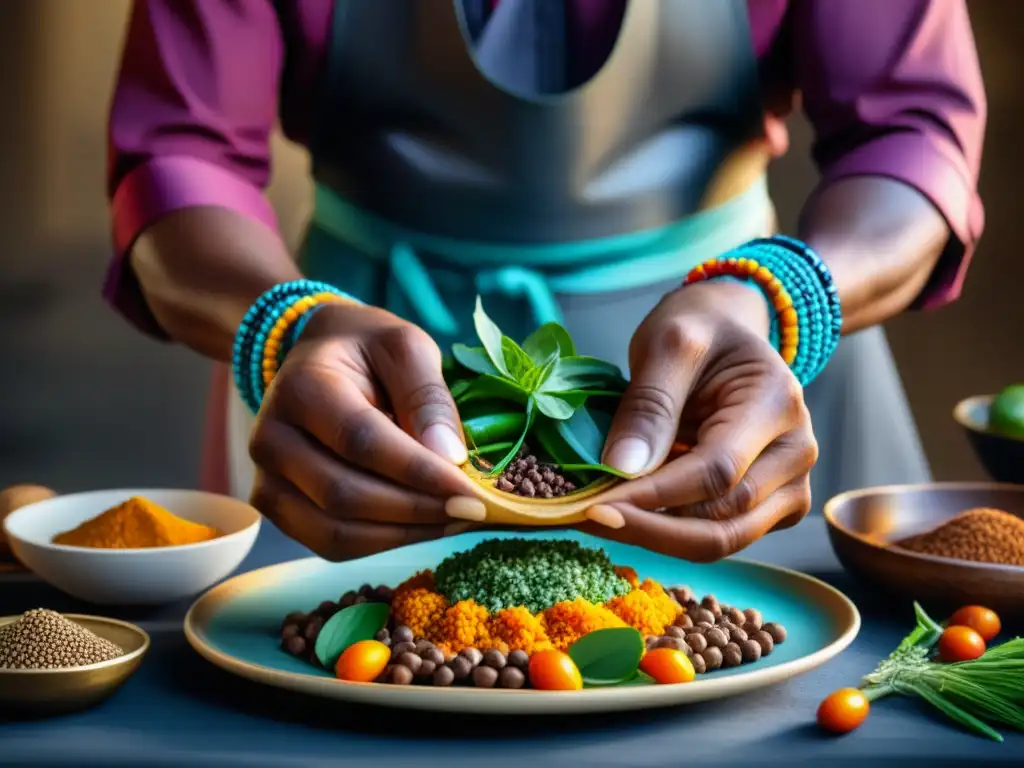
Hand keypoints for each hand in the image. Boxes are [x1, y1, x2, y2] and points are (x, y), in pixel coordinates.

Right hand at [248, 302, 483, 559]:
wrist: (316, 356)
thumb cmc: (367, 350)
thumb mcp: (406, 348)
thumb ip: (428, 397)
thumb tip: (449, 459)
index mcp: (303, 387)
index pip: (361, 441)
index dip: (418, 472)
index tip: (472, 492)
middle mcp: (272, 438)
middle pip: (345, 495)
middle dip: (417, 510)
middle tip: (473, 511)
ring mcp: (267, 478)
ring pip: (336, 532)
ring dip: (404, 535)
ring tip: (455, 521)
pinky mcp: (278, 508)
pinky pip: (331, 544)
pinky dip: (382, 543)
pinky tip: (422, 527)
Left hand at [583, 280, 817, 561]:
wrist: (725, 333)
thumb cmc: (699, 332)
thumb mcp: (668, 344)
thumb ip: (649, 404)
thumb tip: (623, 468)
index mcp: (778, 405)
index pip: (717, 471)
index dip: (654, 496)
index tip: (595, 505)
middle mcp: (796, 453)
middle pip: (723, 520)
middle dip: (649, 526)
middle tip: (587, 518)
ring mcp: (790, 486)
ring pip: (722, 540)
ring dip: (656, 536)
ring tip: (602, 516)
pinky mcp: (772, 508)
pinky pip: (720, 536)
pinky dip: (671, 533)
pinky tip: (631, 513)